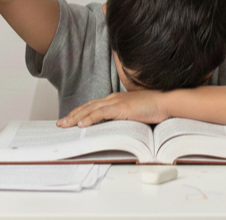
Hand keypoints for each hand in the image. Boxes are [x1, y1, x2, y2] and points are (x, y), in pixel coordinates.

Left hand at [56, 90, 171, 127]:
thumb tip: (115, 127)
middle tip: (60, 123)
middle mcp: (112, 99)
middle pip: (88, 107)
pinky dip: (90, 118)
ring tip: (65, 124)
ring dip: (76, 117)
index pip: (93, 106)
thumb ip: (123, 117)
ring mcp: (116, 102)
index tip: (70, 118)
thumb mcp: (134, 113)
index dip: (80, 112)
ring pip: (90, 110)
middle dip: (72, 115)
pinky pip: (101, 114)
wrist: (165, 102)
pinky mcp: (121, 108)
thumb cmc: (153, 108)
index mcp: (115, 99)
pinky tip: (81, 124)